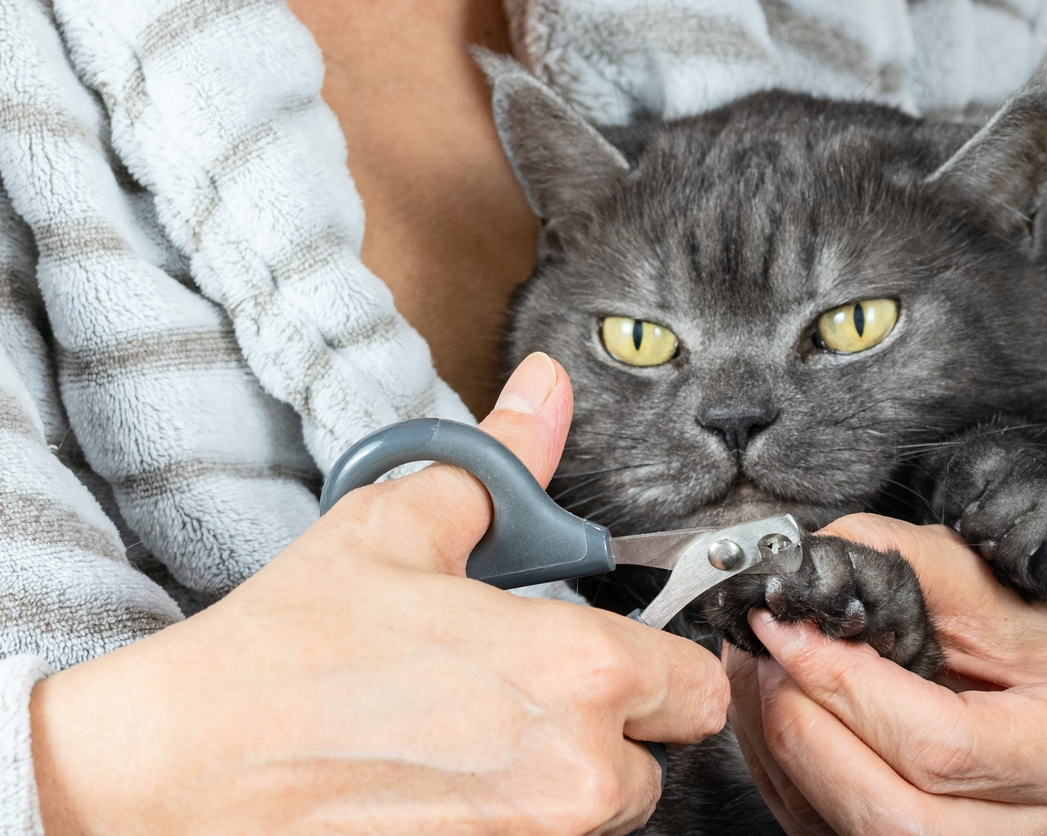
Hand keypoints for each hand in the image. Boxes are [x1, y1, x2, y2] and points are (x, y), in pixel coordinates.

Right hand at [31, 353, 728, 835]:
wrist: (187, 765)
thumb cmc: (290, 651)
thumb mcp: (400, 526)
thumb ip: (502, 462)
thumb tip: (545, 392)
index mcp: (579, 670)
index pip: (699, 685)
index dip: (661, 662)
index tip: (616, 654)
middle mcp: (576, 771)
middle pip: (657, 754)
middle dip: (612, 723)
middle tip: (527, 688)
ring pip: (600, 808)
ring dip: (562, 774)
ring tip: (473, 732)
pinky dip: (513, 814)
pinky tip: (445, 778)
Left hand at [726, 513, 1046, 835]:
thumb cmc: (1030, 658)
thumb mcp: (992, 591)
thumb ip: (910, 565)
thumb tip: (818, 559)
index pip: (937, 743)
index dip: (844, 685)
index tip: (786, 626)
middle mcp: (1019, 828)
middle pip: (885, 809)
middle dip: (800, 719)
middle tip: (763, 647)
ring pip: (842, 827)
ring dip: (776, 740)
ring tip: (761, 667)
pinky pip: (814, 824)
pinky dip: (774, 762)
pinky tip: (769, 703)